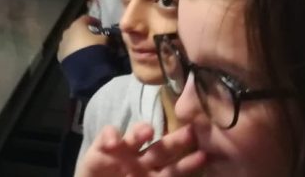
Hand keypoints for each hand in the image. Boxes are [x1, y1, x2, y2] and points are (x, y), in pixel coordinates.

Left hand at [58, 15, 106, 61]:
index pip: (85, 18)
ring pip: (70, 40)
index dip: (93, 20)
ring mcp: (62, 44)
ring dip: (77, 42)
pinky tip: (79, 56)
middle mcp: (67, 32)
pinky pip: (67, 50)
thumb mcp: (104, 40)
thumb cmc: (94, 49)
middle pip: (76, 29)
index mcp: (77, 25)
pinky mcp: (60, 55)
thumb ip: (104, 35)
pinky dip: (73, 52)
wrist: (84, 68)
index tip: (99, 25)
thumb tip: (105, 35)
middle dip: (83, 32)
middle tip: (92, 37)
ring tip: (85, 48)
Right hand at [76, 124, 204, 176]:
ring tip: (148, 131)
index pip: (176, 168)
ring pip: (136, 137)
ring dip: (142, 131)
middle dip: (176, 140)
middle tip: (190, 132)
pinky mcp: (101, 146)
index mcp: (155, 174)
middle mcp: (143, 160)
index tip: (203, 156)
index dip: (189, 163)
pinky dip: (111, 135)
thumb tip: (194, 166)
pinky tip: (112, 142)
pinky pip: (108, 134)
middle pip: (162, 148)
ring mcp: (123, 151)